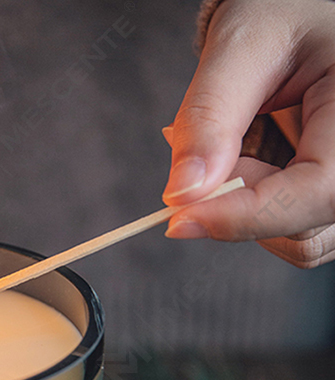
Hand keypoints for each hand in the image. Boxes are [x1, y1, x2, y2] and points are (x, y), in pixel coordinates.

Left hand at [162, 0, 334, 267]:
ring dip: (248, 207)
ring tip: (240, 142)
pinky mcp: (334, 191)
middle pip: (304, 225)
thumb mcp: (243, 46)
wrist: (306, 5)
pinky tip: (254, 160)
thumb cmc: (289, 7)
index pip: (317, 192)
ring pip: (300, 238)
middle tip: (214, 148)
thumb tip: (182, 193)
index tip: (179, 218)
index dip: (245, 215)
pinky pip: (298, 230)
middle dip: (239, 201)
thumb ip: (209, 119)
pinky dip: (258, 208)